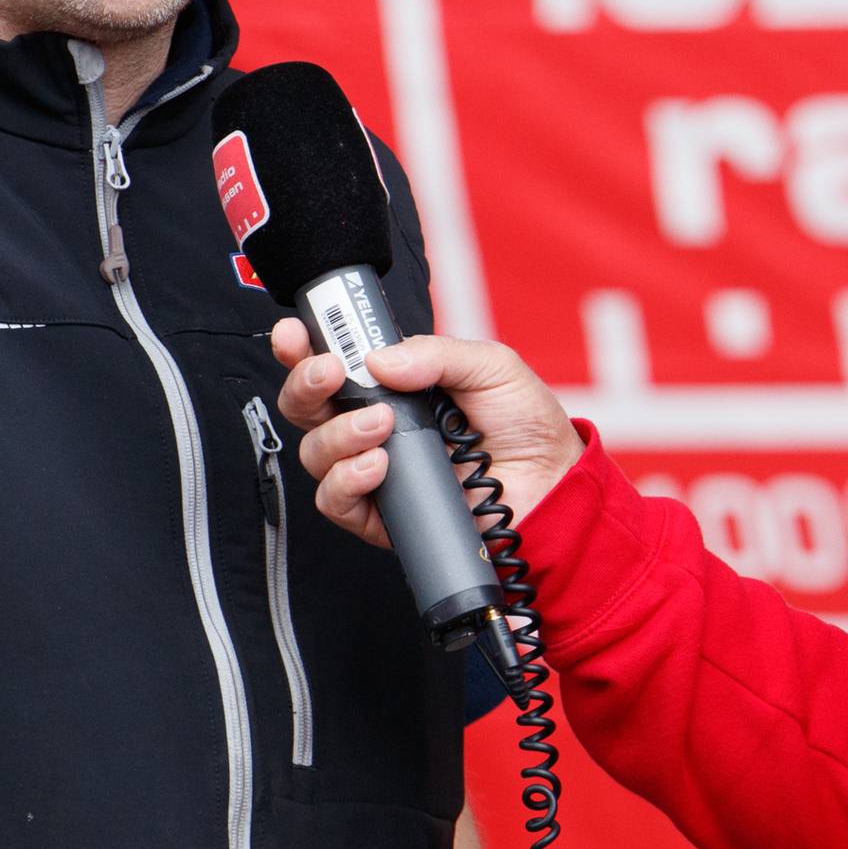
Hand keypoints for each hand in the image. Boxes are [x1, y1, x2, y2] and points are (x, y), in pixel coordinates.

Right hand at [273, 322, 584, 547]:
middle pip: (307, 408)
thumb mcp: (489, 367)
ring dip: (338, 435)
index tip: (294, 332)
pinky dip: (348, 481)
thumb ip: (436, 354)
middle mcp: (372, 426)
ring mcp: (374, 471)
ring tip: (380, 427)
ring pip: (315, 454)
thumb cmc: (524, 424)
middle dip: (305, 386)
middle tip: (330, 374)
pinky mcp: (382, 516)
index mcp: (391, 385)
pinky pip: (337, 503)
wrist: (553, 485)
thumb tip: (377, 360)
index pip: (330, 363)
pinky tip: (379, 466)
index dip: (301, 347)